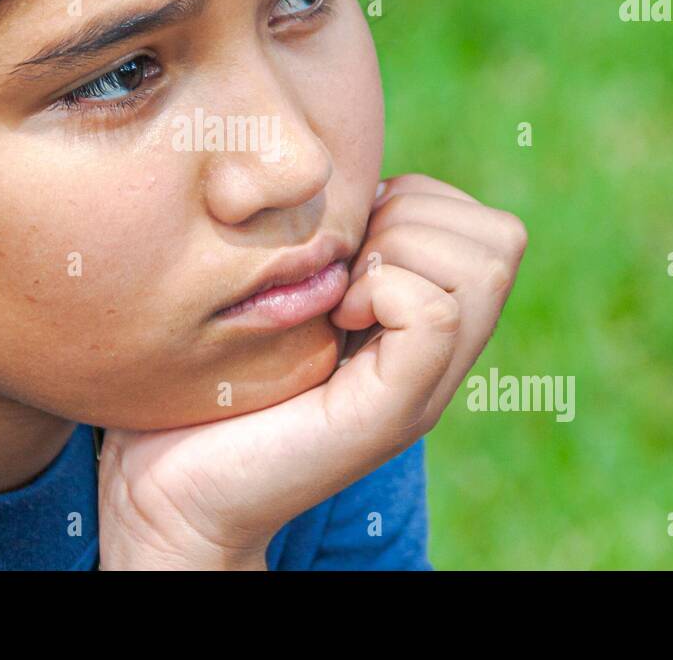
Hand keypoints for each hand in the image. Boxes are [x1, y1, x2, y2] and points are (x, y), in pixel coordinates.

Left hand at [96, 173, 526, 569]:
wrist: (172, 489)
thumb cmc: (211, 386)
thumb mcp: (284, 293)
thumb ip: (330, 248)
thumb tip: (352, 183)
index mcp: (424, 325)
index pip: (488, 226)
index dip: (421, 203)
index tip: (350, 241)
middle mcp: (441, 357)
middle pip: (501, 238)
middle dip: (414, 220)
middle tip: (346, 269)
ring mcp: (424, 387)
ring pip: (482, 265)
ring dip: (400, 253)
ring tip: (342, 296)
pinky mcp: (391, 413)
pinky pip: (434, 315)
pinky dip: (384, 290)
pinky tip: (338, 319)